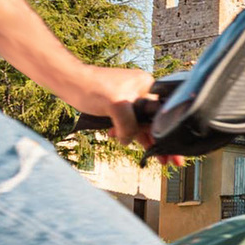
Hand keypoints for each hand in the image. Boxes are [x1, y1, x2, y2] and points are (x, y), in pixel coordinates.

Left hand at [61, 65, 182, 166]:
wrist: (69, 83)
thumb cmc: (91, 87)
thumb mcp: (116, 106)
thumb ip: (129, 125)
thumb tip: (130, 141)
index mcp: (147, 85)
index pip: (162, 112)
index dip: (169, 132)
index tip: (175, 150)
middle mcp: (141, 92)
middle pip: (155, 121)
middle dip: (160, 141)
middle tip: (170, 160)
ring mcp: (130, 100)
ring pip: (142, 125)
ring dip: (144, 140)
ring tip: (155, 158)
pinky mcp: (119, 108)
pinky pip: (129, 124)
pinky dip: (127, 134)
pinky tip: (120, 140)